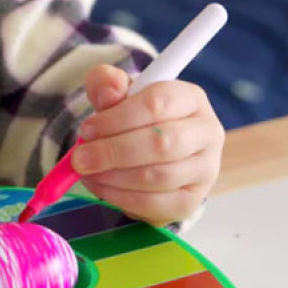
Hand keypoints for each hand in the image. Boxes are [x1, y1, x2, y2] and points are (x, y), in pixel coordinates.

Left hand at [73, 65, 224, 224]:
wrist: (158, 155)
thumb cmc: (139, 120)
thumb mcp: (120, 94)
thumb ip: (108, 84)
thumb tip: (107, 91)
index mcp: (191, 98)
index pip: (156, 103)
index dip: (117, 118)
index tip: (87, 130)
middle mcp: (207, 132)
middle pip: (161, 143)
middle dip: (113, 152)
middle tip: (81, 158)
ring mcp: (205, 169)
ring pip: (159, 176)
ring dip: (115, 177)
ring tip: (88, 173)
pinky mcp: (193, 200)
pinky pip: (157, 203)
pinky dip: (123, 198)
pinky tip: (102, 188)